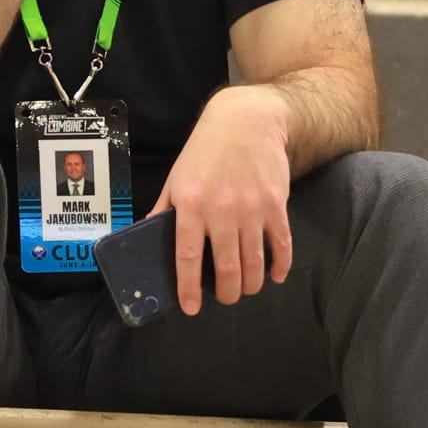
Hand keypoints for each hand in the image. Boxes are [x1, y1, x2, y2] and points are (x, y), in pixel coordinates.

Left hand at [149, 86, 293, 315]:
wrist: (247, 120)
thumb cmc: (206, 149)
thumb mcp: (176, 177)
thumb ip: (163, 210)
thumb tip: (145, 238)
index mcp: (191, 204)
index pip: (188, 256)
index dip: (189, 288)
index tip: (192, 307)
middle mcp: (222, 210)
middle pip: (226, 267)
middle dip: (227, 292)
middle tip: (226, 298)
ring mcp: (252, 208)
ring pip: (254, 261)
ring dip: (251, 284)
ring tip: (246, 289)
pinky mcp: (276, 204)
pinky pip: (282, 243)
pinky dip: (280, 265)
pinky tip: (275, 276)